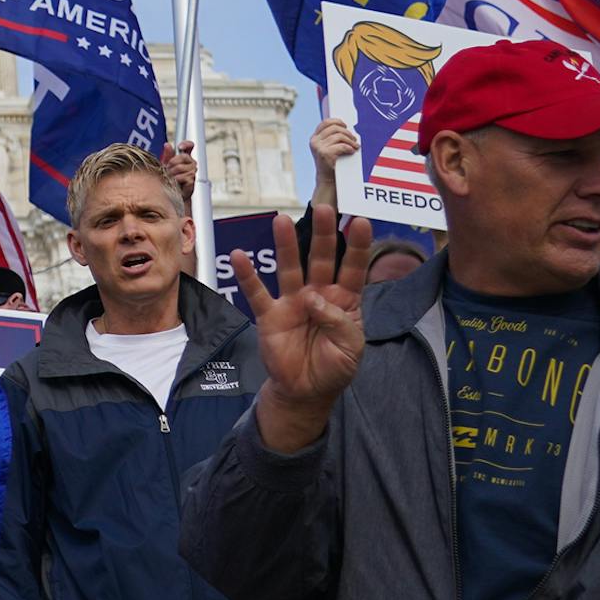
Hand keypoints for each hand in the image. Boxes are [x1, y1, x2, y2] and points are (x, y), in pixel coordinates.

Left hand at [160, 139, 196, 195]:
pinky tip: (174, 182)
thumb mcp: (165, 164)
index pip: (190, 146)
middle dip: (172, 163)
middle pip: (184, 156)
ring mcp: (192, 172)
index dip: (187, 144)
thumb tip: (167, 145)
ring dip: (172, 173)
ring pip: (181, 167)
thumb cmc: (168, 179)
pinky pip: (183, 177)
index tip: (180, 147)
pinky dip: (176, 180)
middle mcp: (191, 164)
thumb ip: (167, 155)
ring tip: (170, 177)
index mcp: (185, 158)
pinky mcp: (192, 181)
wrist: (170, 193)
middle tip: (168, 169)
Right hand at [236, 205, 370, 452]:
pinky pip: (257, 292)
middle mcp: (318, 294)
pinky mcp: (269, 315)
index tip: (360, 221)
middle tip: (324, 208)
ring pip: (290, 268)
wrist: (306, 391)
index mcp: (345, 301)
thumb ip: (338, 322)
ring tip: (280, 220)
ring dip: (285, 245)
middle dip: (323, 234)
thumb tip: (313, 298)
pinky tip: (239, 256)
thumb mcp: (351, 348)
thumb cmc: (334, 367)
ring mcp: (292, 302)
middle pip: (321, 258)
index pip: (353, 267)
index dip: (357, 246)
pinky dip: (248, 275)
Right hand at [309, 117, 358, 185]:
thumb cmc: (331, 163)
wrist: (327, 179)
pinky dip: (349, 148)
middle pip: (334, 128)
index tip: (345, 126)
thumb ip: (331, 138)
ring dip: (350, 141)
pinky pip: (341, 146)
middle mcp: (314, 141)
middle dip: (347, 132)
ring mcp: (318, 147)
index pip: (325, 122)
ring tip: (355, 146)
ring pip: (339, 136)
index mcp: (314, 138)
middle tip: (354, 139)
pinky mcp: (324, 154)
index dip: (337, 121)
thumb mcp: (328, 148)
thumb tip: (345, 128)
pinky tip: (352, 151)